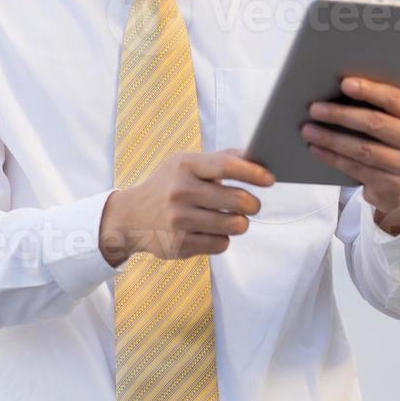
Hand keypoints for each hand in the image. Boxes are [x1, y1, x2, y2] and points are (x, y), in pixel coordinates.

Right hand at [98, 149, 273, 266]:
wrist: (130, 218)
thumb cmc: (168, 185)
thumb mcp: (186, 163)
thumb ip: (221, 158)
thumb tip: (257, 156)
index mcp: (185, 166)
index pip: (227, 166)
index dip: (254, 172)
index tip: (270, 179)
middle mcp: (180, 191)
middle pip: (238, 200)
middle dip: (253, 204)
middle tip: (253, 205)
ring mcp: (178, 219)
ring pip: (233, 225)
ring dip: (240, 223)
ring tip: (234, 219)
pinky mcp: (179, 244)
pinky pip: (221, 244)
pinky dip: (223, 239)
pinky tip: (213, 232)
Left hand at [302, 69, 399, 235]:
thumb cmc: (397, 145)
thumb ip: (397, 96)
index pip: (394, 99)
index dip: (369, 90)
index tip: (344, 83)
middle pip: (375, 123)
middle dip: (341, 114)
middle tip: (314, 108)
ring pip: (362, 149)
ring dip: (331, 138)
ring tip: (308, 129)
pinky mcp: (390, 186)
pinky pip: (355, 168)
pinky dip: (333, 157)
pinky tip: (316, 148)